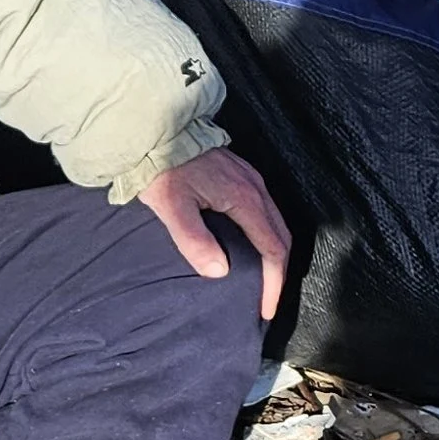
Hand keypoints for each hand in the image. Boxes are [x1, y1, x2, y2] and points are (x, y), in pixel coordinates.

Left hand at [136, 149, 291, 319]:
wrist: (156, 131)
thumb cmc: (162, 170)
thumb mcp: (172, 208)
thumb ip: (194, 240)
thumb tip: (220, 271)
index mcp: (244, 198)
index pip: (272, 248)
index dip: (273, 282)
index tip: (266, 308)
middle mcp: (256, 187)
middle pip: (282, 236)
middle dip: (279, 272)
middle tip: (268, 300)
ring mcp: (251, 179)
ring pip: (276, 223)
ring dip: (275, 253)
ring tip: (264, 279)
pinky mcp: (242, 175)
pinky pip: (266, 211)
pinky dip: (267, 236)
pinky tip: (253, 247)